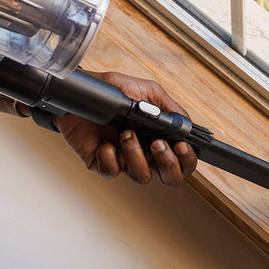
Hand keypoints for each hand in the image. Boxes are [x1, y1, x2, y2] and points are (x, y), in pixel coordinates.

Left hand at [56, 71, 198, 186]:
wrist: (81, 92)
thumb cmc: (114, 91)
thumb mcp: (147, 91)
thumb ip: (170, 109)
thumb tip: (187, 124)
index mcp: (160, 138)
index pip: (183, 161)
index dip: (186, 159)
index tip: (180, 146)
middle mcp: (145, 153)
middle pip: (170, 178)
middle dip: (167, 164)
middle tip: (156, 145)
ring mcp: (124, 159)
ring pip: (142, 176)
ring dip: (136, 155)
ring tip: (126, 133)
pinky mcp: (102, 162)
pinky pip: (112, 171)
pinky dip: (110, 158)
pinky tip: (105, 143)